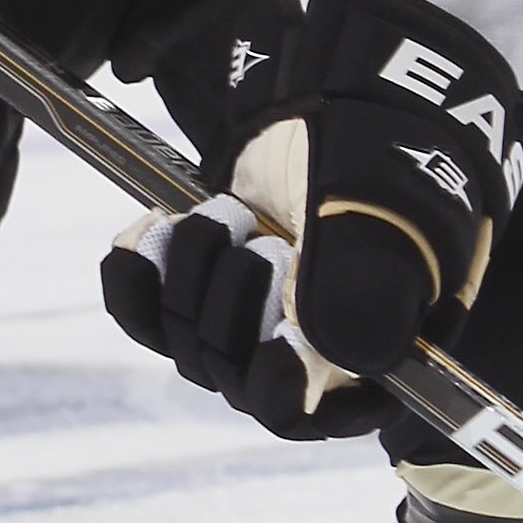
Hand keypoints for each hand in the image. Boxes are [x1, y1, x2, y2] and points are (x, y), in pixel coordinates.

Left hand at [102, 0, 522, 434]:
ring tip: (230, 213)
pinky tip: (141, 237)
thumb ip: (364, 283)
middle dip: (237, 303)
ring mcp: (245, 320)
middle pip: (232, 375)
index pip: (306, 413)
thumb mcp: (386, 215)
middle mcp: (299, 356)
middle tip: (266, 238)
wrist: (344, 109)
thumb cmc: (385, 165)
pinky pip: (143, 310)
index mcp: (362, 359)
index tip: (278, 345)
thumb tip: (344, 351)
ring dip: (193, 274)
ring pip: (184, 339)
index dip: (284, 387)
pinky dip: (135, 277)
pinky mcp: (198, 284)